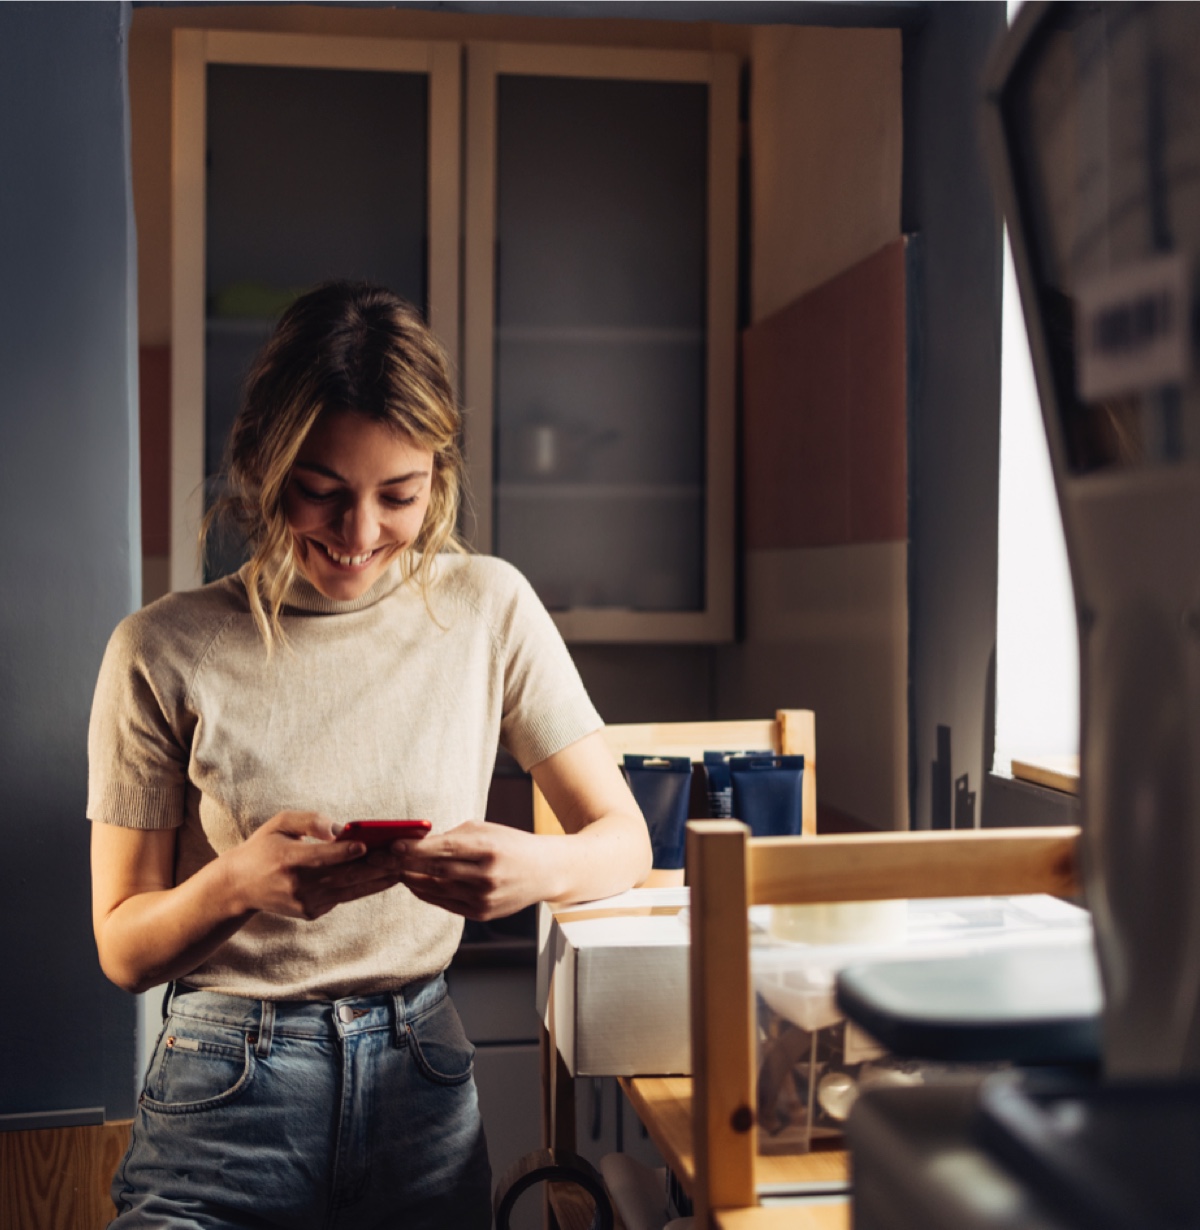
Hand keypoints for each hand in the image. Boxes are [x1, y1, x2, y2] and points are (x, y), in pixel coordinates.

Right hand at [221, 810, 405, 920]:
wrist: (240, 887)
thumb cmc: (263, 848)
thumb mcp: (279, 824)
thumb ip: (309, 821)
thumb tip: (338, 829)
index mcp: (287, 860)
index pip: (320, 857)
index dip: (343, 852)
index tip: (364, 845)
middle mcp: (297, 885)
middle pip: (342, 875)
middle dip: (373, 865)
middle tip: (399, 855)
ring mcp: (305, 902)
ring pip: (348, 890)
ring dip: (377, 880)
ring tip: (402, 868)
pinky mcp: (311, 912)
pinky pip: (342, 897)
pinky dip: (364, 887)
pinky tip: (385, 877)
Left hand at [376, 821, 546, 920]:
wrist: (545, 871)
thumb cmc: (512, 845)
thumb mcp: (487, 830)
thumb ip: (453, 837)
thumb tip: (417, 842)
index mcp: (488, 848)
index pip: (443, 849)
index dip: (414, 849)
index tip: (392, 845)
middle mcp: (486, 876)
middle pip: (435, 871)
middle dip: (404, 864)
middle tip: (382, 859)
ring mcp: (484, 898)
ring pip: (436, 889)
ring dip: (412, 879)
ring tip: (396, 870)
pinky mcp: (481, 914)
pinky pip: (445, 903)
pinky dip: (426, 893)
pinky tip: (415, 884)